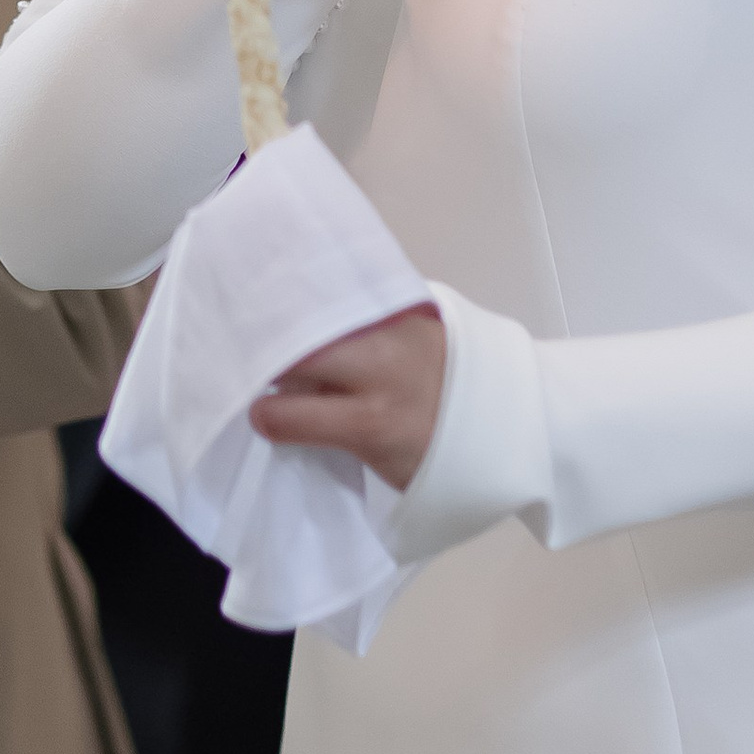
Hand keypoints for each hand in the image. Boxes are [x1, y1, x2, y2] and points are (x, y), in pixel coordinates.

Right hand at [253, 304, 447, 493]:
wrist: (505, 416)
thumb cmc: (434, 454)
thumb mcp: (377, 459)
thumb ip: (325, 430)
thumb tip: (274, 402)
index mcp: (371, 422)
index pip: (286, 414)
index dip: (262, 415)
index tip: (255, 410)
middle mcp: (378, 369)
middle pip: (296, 351)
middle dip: (265, 355)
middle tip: (249, 357)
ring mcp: (392, 328)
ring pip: (318, 312)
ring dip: (291, 319)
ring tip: (268, 321)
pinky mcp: (404, 302)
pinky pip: (349, 294)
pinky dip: (323, 300)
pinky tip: (304, 300)